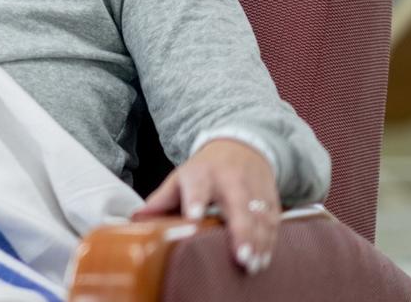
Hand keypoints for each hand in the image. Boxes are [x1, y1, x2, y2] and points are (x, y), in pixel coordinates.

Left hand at [130, 138, 279, 274]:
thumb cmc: (205, 169)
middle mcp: (231, 181)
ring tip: (253, 264)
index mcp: (202, 175)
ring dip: (258, 242)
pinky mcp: (270, 198)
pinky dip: (270, 240)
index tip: (193, 217)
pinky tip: (264, 258)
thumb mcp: (180, 177)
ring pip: (259, 216)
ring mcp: (253, 189)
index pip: (197, 188)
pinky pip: (273, 220)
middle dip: (241, 232)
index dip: (195, 201)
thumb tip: (136, 220)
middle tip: (240, 257)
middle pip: (238, 206)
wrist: (241, 146)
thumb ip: (161, 200)